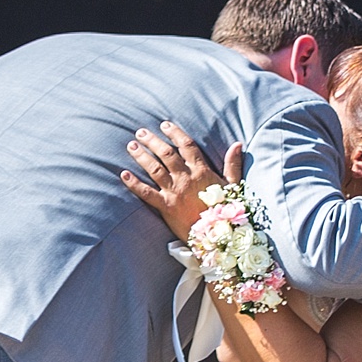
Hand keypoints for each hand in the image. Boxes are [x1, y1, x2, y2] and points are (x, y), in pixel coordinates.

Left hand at [122, 122, 244, 239]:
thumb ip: (233, 164)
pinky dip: (134, 183)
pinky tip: (123, 174)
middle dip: (152, 141)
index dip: (175, 133)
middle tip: (140, 132)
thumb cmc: (225, 211)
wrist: (217, 236)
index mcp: (202, 171)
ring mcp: (174, 192)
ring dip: (141, 156)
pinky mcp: (165, 207)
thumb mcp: (232, 185)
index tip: (164, 125)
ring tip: (131, 145)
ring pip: (154, 169)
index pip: (186, 146)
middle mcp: (186, 179)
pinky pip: (146, 192)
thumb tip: (238, 144)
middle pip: (166, 154)